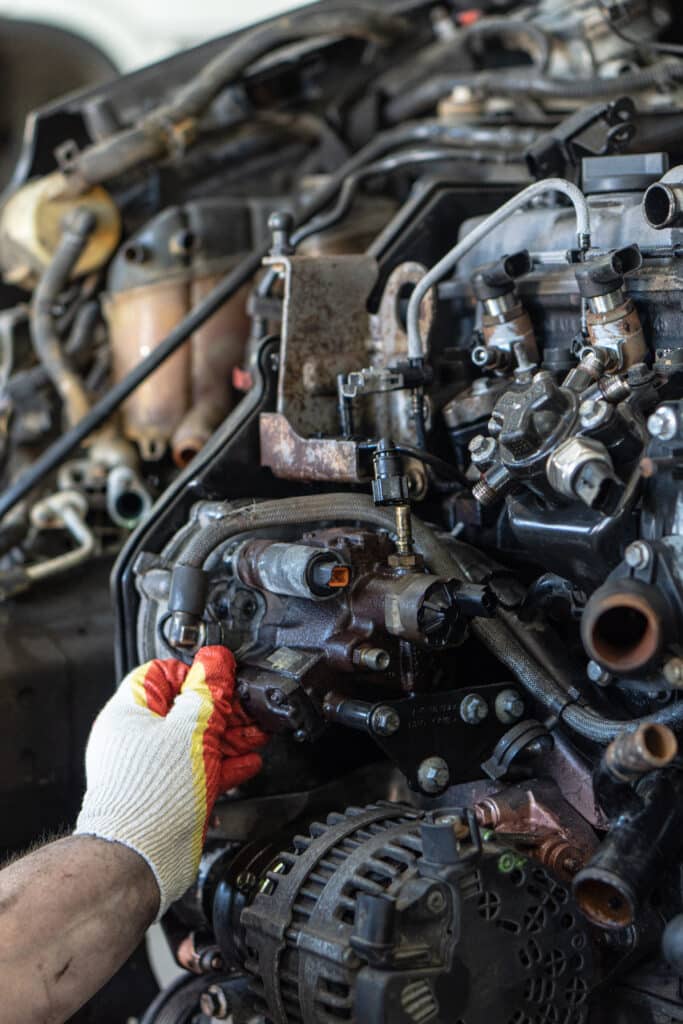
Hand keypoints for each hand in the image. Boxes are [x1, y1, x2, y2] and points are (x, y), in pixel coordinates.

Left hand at [75, 645, 266, 915]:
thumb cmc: (151, 795)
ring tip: (258, 734)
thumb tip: (216, 661)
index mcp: (130, 713)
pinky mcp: (167, 795)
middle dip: (223, 709)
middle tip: (249, 709)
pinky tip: (247, 763)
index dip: (197, 674)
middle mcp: (136, 739)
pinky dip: (224, 765)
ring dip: (230, 737)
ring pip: (196, 741)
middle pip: (185, 709)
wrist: (141, 857)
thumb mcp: (192, 729)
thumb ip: (208, 692)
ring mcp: (151, 769)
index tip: (223, 678)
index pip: (163, 674)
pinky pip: (199, 770)